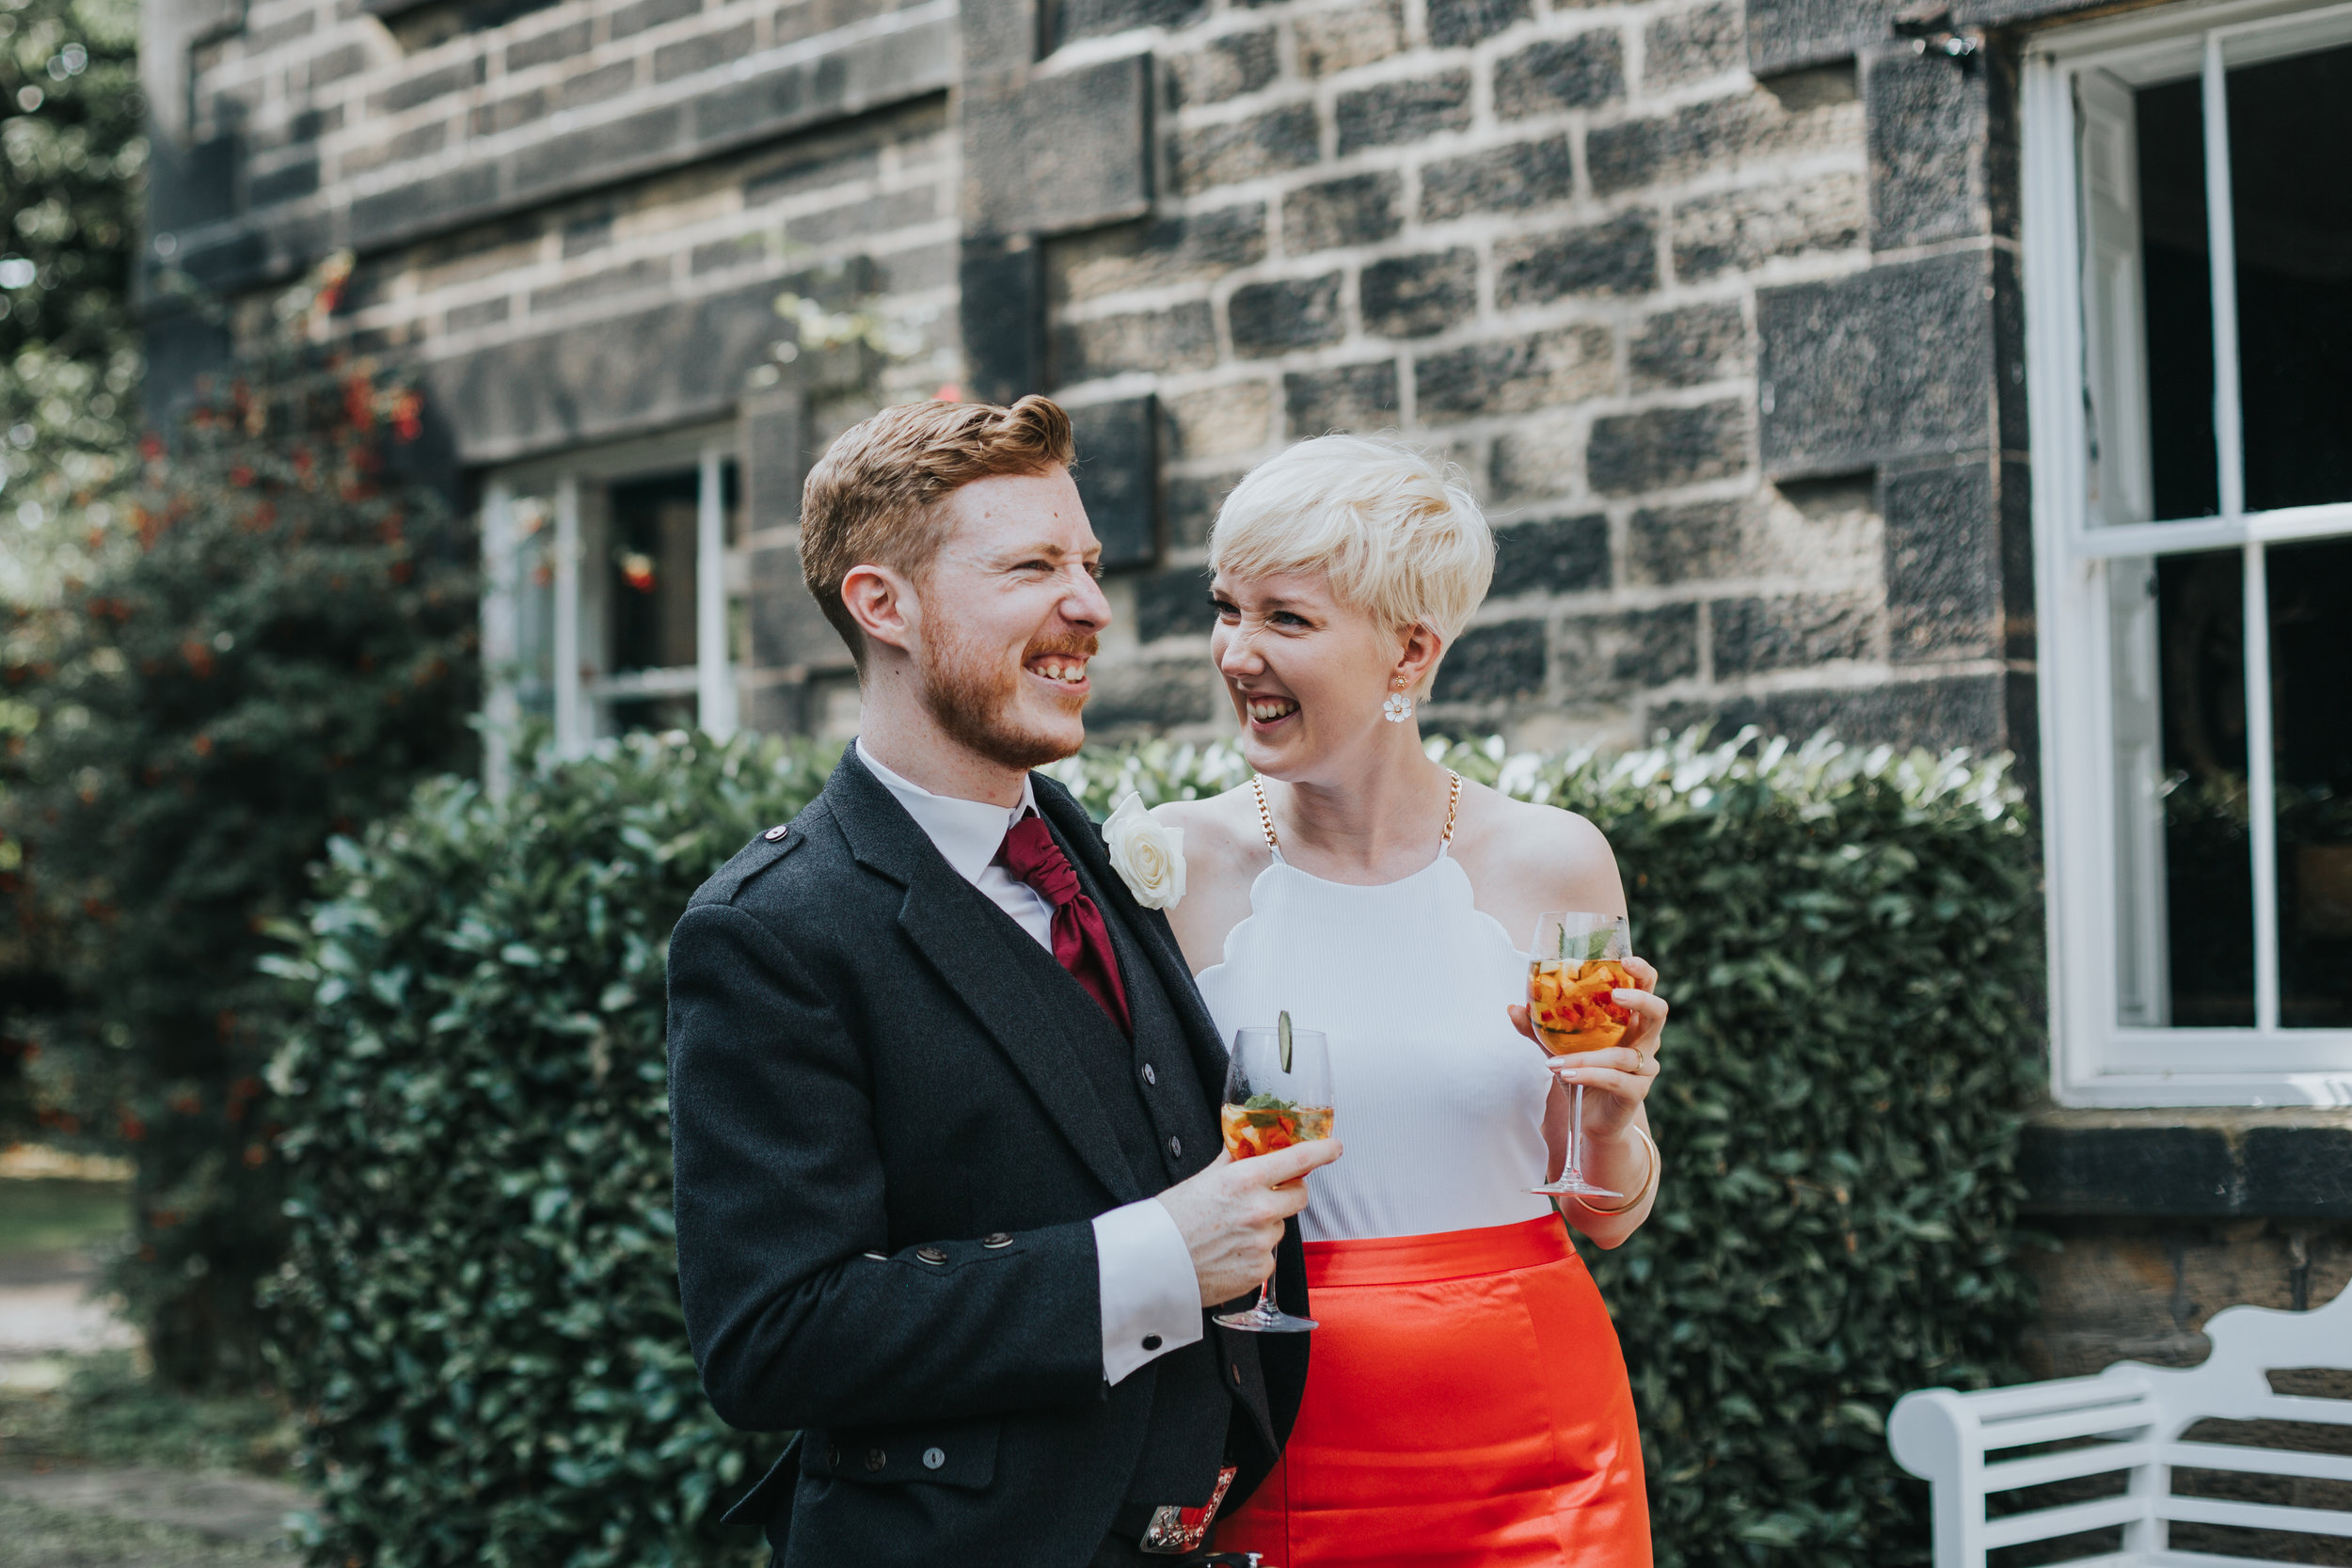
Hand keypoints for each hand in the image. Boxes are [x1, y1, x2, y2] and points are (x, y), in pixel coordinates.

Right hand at [1154, 1140, 1341, 1306]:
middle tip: (1267, 1196)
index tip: (1333, 1147)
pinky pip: (1269, 1255)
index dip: (1321, 1151)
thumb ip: (1233, 1162)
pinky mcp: (1261, 1269)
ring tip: (1231, 1232)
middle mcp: (1259, 1210)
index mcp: (1243, 1181)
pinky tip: (1230, 1252)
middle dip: (1289, 1192)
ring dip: (1266, 1226)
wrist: (1153, 1264)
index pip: (1297, 1160)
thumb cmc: (1172, 1221)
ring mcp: (1262, 1242)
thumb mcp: (1203, 1179)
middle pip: (1300, 1194)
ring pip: (1280, 1227)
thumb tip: (1248, 1145)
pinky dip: (1255, 1253)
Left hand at [1508, 954, 1665, 1140]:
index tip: (1626, 959)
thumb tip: (1513, 1007)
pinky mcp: (1637, 1092)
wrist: (1592, 1121)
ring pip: (1623, 1055)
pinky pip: (1614, 1079)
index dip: (1643, 973)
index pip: (1647, 989)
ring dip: (1586, 1056)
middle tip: (1616, 994)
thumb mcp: (1559, 1048)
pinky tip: (1565, 1075)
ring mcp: (1645, 1068)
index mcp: (1631, 1022)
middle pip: (1658, 1013)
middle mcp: (1645, 1042)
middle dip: (1640, 999)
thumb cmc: (1583, 1075)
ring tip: (1556, 1062)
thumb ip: (1539, 1029)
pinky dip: (1588, 1075)